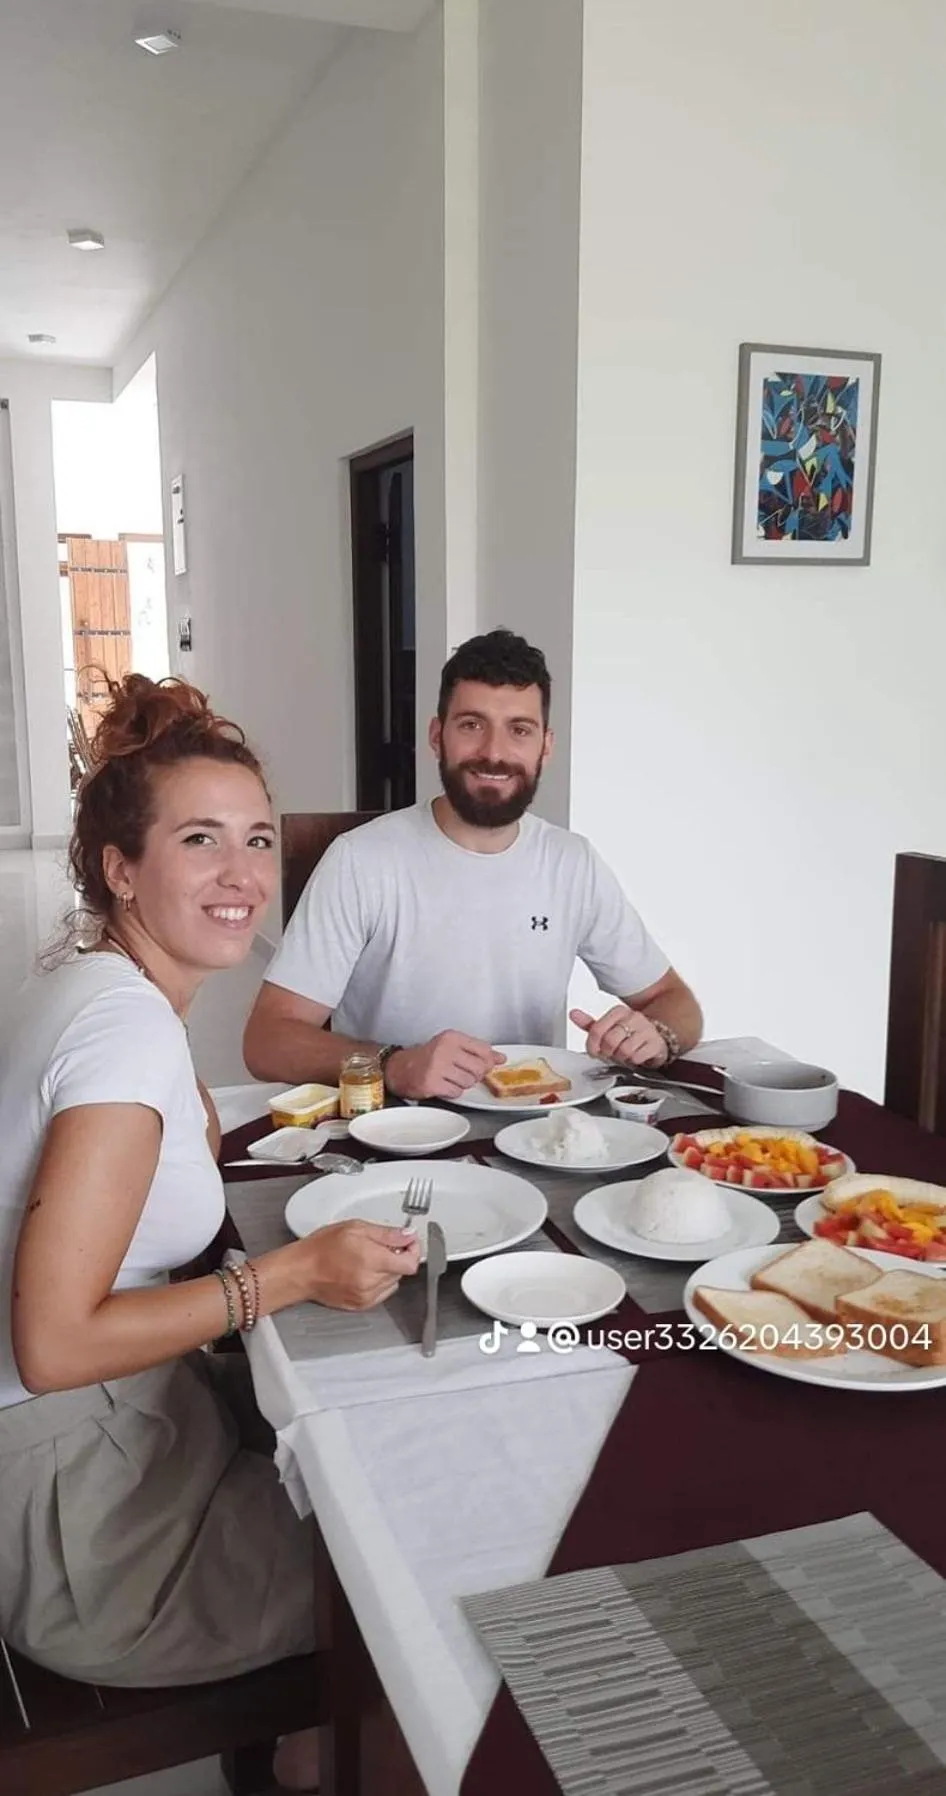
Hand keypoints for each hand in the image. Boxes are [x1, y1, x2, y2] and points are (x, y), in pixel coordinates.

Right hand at [294, 1220, 420, 1310]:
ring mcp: (367, 1296)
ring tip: (367, 1259)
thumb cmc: (321, 1248)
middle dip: (397, 1256)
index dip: (412, 1250)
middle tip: (380, 1246)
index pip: (411, 1263)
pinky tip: (363, 1272)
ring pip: (393, 1282)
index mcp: (372, 1260)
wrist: (300, 1271)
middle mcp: (371, 1282)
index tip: (407, 1242)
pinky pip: (381, 1292)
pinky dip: (378, 1282)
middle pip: (402, 1271)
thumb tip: (408, 1235)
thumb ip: (386, 1233)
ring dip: (387, 1270)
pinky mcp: (361, 1305)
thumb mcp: (355, 1228)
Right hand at [384, 1032, 504, 1099]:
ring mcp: (437, 1066)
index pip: (484, 1050)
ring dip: (463, 1084)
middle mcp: (445, 1049)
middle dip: (475, 1075)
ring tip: (450, 1078)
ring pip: (469, 1082)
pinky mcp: (432, 1083)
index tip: (482, 1064)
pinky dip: (453, 1092)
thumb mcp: (453, 1047)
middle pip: (479, 1068)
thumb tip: (501, 1058)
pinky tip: (443, 1085)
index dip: (487, 1061)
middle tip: (462, 1073)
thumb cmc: (429, 1057)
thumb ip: (478, 1051)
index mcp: (452, 1037)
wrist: (401, 1069)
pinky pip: (456, 1092)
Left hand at [570, 1005, 668, 1069]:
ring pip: (624, 1050)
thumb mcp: (607, 1029)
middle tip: (611, 1054)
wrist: (654, 1043)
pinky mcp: (656, 1043)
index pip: (597, 1029)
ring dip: (621, 1058)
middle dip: (608, 1053)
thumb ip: (590, 1024)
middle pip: (609, 1041)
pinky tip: (635, 1058)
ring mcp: (647, 1029)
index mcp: (619, 1012)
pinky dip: (633, 1061)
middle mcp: (633, 1017)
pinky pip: (638, 1057)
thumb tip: (573, 1013)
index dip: (593, 1046)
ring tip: (624, 1055)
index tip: (595, 1052)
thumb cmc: (628, 1037)